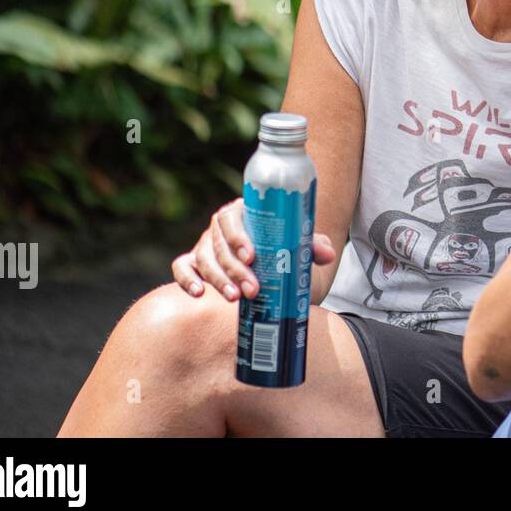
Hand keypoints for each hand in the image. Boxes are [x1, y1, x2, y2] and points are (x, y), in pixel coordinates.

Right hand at [170, 198, 337, 301]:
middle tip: (252, 289)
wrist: (274, 262)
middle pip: (219, 244)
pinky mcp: (194, 263)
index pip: (232, 218)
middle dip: (234, 269)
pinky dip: (186, 279)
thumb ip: (313, 246)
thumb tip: (327, 253)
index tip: (252, 256)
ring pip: (203, 259)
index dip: (238, 236)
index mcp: (242, 212)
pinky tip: (198, 293)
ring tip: (235, 298)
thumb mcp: (300, 245)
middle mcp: (220, 227)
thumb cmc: (285, 247)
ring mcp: (204, 245)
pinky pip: (182, 268)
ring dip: (217, 280)